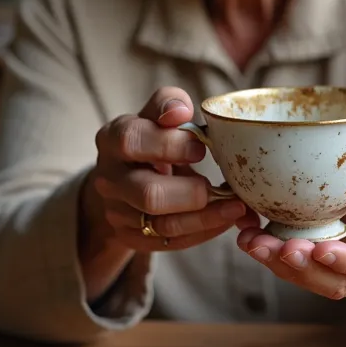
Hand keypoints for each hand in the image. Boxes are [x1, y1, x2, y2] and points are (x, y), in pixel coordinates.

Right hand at [81, 87, 257, 254]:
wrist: (125, 177)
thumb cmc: (150, 138)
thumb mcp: (154, 115)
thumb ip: (168, 103)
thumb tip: (181, 110)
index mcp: (112, 139)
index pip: (132, 140)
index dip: (169, 144)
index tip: (201, 147)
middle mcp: (109, 178)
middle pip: (148, 193)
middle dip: (191, 192)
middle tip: (220, 186)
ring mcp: (116, 212)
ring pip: (162, 225)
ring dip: (206, 218)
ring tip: (236, 207)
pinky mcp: (130, 236)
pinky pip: (169, 243)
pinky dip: (202, 233)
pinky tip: (223, 220)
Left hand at [236, 136, 345, 300]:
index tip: (320, 250)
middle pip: (340, 281)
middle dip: (306, 269)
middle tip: (276, 248)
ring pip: (316, 280)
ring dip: (281, 266)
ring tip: (252, 242)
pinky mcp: (326, 263)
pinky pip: (300, 269)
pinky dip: (273, 256)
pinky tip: (249, 235)